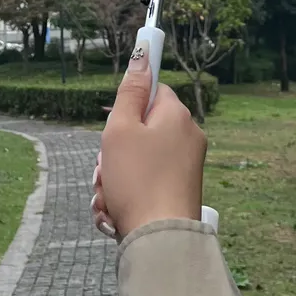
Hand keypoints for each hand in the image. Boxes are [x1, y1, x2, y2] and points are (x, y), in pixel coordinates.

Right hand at [91, 46, 204, 239]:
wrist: (160, 240)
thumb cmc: (137, 180)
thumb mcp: (121, 129)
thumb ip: (130, 91)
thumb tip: (143, 55)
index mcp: (177, 115)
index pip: (153, 91)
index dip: (128, 107)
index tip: (114, 129)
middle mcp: (188, 136)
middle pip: (142, 128)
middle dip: (115, 151)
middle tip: (106, 169)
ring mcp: (187, 166)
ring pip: (140, 159)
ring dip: (117, 176)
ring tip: (109, 197)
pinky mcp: (181, 190)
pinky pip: (147, 181)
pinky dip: (129, 193)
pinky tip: (116, 212)